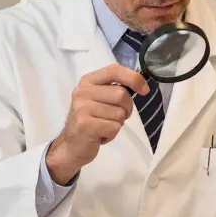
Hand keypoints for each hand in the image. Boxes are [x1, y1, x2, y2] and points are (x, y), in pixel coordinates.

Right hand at [46, 64, 147, 183]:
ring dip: (117, 123)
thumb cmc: (91, 121)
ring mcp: (82, 107)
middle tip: (115, 117)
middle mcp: (82, 91)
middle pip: (121, 94)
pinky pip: (114, 127)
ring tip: (103, 126)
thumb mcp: (99, 99)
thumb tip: (141, 85)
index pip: (114, 70)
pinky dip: (112, 134)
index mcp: (88, 81)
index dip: (133, 78)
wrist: (71, 146)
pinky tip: (100, 135)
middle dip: (126, 109)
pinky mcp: (85, 124)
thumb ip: (114, 89)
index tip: (144, 90)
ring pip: (119, 113)